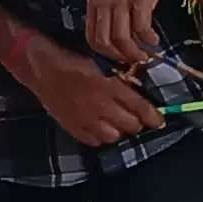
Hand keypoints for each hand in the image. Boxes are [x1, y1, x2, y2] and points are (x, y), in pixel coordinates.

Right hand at [21, 40, 168, 148]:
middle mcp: (100, 105)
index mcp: (110, 86)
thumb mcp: (102, 63)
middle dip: (137, 122)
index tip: (159, 121)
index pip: (140, 108)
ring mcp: (86, 119)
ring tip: (117, 121)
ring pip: (114, 136)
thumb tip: (141, 87)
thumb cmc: (74, 61)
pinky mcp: (74, 127)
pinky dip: (101, 135)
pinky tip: (100, 126)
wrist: (43, 69)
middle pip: (130, 126)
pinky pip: (95, 141)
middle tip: (135, 117)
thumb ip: (122, 78)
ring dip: (119, 130)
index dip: (154, 117)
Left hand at [84, 0, 178, 69]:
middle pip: (105, 42)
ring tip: (146, 55)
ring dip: (135, 52)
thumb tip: (119, 39)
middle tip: (134, 61)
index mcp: (94, 0)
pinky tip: (154, 40)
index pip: (91, 37)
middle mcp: (104, 0)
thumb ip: (111, 9)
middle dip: (120, 57)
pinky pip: (141, 28)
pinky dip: (148, 40)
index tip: (119, 60)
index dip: (105, 54)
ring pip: (122, 38)